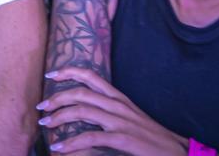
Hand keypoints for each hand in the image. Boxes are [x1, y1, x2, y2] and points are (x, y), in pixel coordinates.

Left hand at [40, 66, 186, 154]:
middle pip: (80, 92)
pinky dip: (70, 143)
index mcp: (119, 98)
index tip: (50, 74)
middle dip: (57, 97)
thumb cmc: (151, 138)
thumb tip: (87, 111)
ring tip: (45, 125)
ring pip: (82, 111)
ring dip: (59, 117)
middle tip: (41, 106)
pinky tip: (59, 147)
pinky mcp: (122, 139)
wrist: (176, 151)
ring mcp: (120, 121)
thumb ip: (109, 112)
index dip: (69, 71)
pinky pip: (89, 138)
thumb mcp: (129, 119)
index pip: (91, 76)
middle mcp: (118, 105)